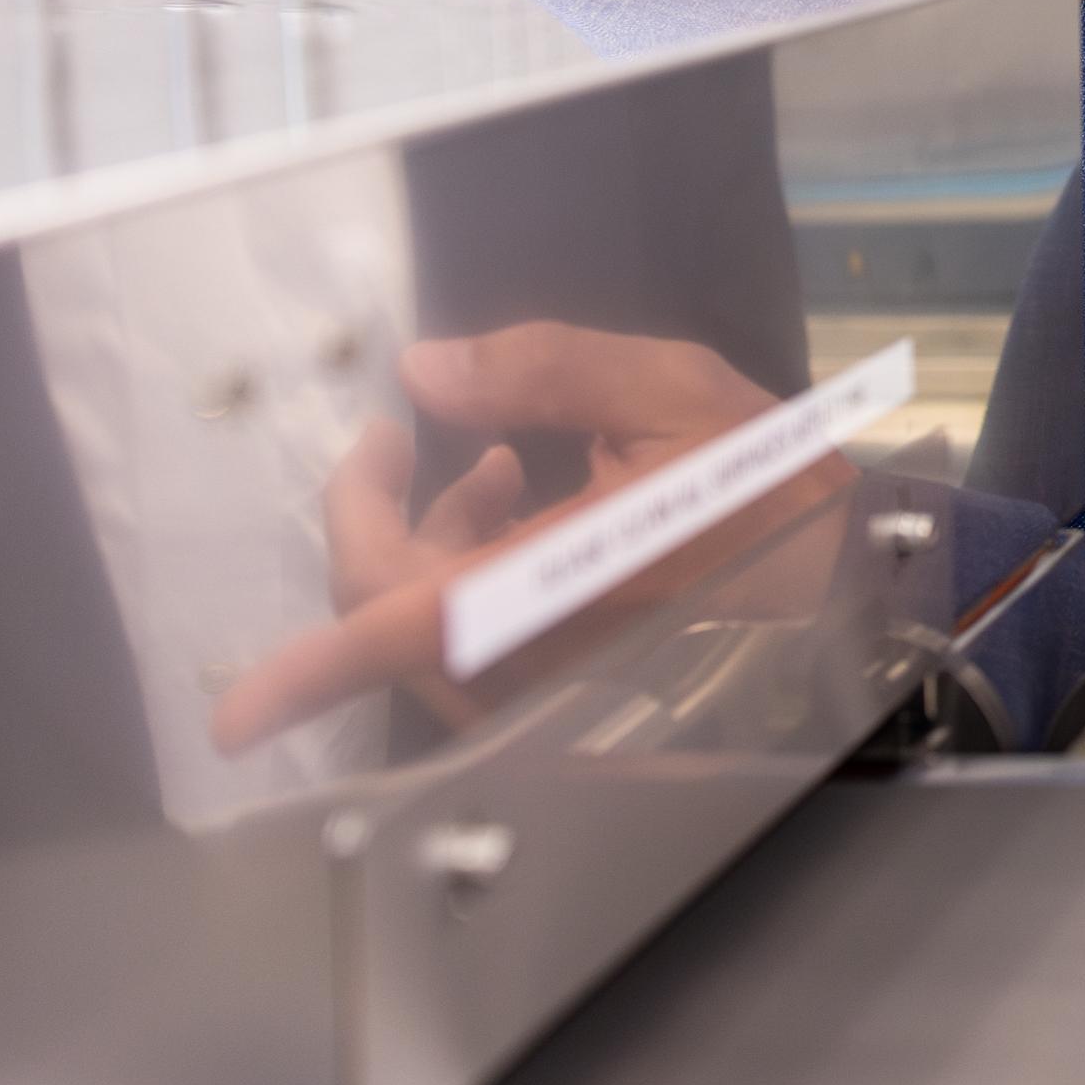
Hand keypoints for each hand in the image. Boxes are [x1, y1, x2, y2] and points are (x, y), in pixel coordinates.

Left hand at [211, 324, 837, 752]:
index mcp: (569, 578)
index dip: (313, 673)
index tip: (237, 713)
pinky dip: (464, 590)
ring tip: (495, 474)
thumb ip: (546, 371)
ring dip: (428, 551)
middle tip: (399, 442)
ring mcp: (554, 684)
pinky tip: (521, 520)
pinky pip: (471, 660)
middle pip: (393, 614)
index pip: (413, 627)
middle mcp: (548, 650)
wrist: (847, 573)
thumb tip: (425, 372)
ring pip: (426, 640)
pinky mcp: (567, 695)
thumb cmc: (772, 484)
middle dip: (377, 517)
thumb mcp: (675, 390)